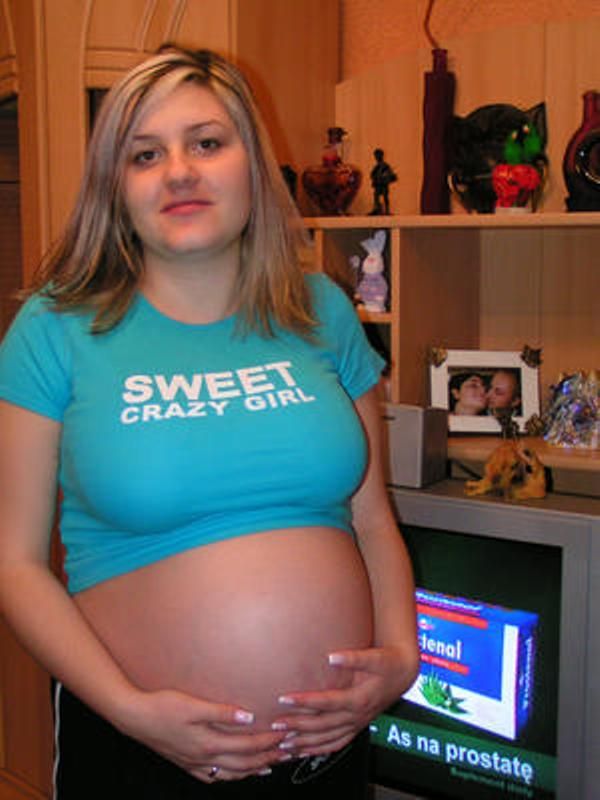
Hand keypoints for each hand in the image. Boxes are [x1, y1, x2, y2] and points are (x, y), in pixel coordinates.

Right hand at [118, 687, 287, 781]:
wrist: (134, 718)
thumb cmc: (162, 707)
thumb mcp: (193, 705)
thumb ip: (222, 712)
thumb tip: (249, 716)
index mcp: (208, 742)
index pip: (247, 746)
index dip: (268, 741)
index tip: (285, 734)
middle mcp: (204, 757)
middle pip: (243, 763)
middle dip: (267, 758)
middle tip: (286, 752)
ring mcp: (195, 763)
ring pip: (230, 773)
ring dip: (252, 769)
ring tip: (269, 765)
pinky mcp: (186, 763)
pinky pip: (214, 776)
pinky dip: (230, 776)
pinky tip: (234, 773)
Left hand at [272, 646, 416, 756]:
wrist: (403, 674)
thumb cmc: (387, 663)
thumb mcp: (375, 657)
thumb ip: (354, 658)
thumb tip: (332, 656)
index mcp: (360, 698)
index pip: (328, 703)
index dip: (306, 702)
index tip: (284, 699)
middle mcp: (357, 715)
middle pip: (323, 725)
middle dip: (298, 725)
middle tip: (276, 724)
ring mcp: (356, 724)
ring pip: (327, 739)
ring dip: (304, 742)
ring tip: (282, 743)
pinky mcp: (356, 728)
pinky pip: (335, 745)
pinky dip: (317, 750)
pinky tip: (301, 752)